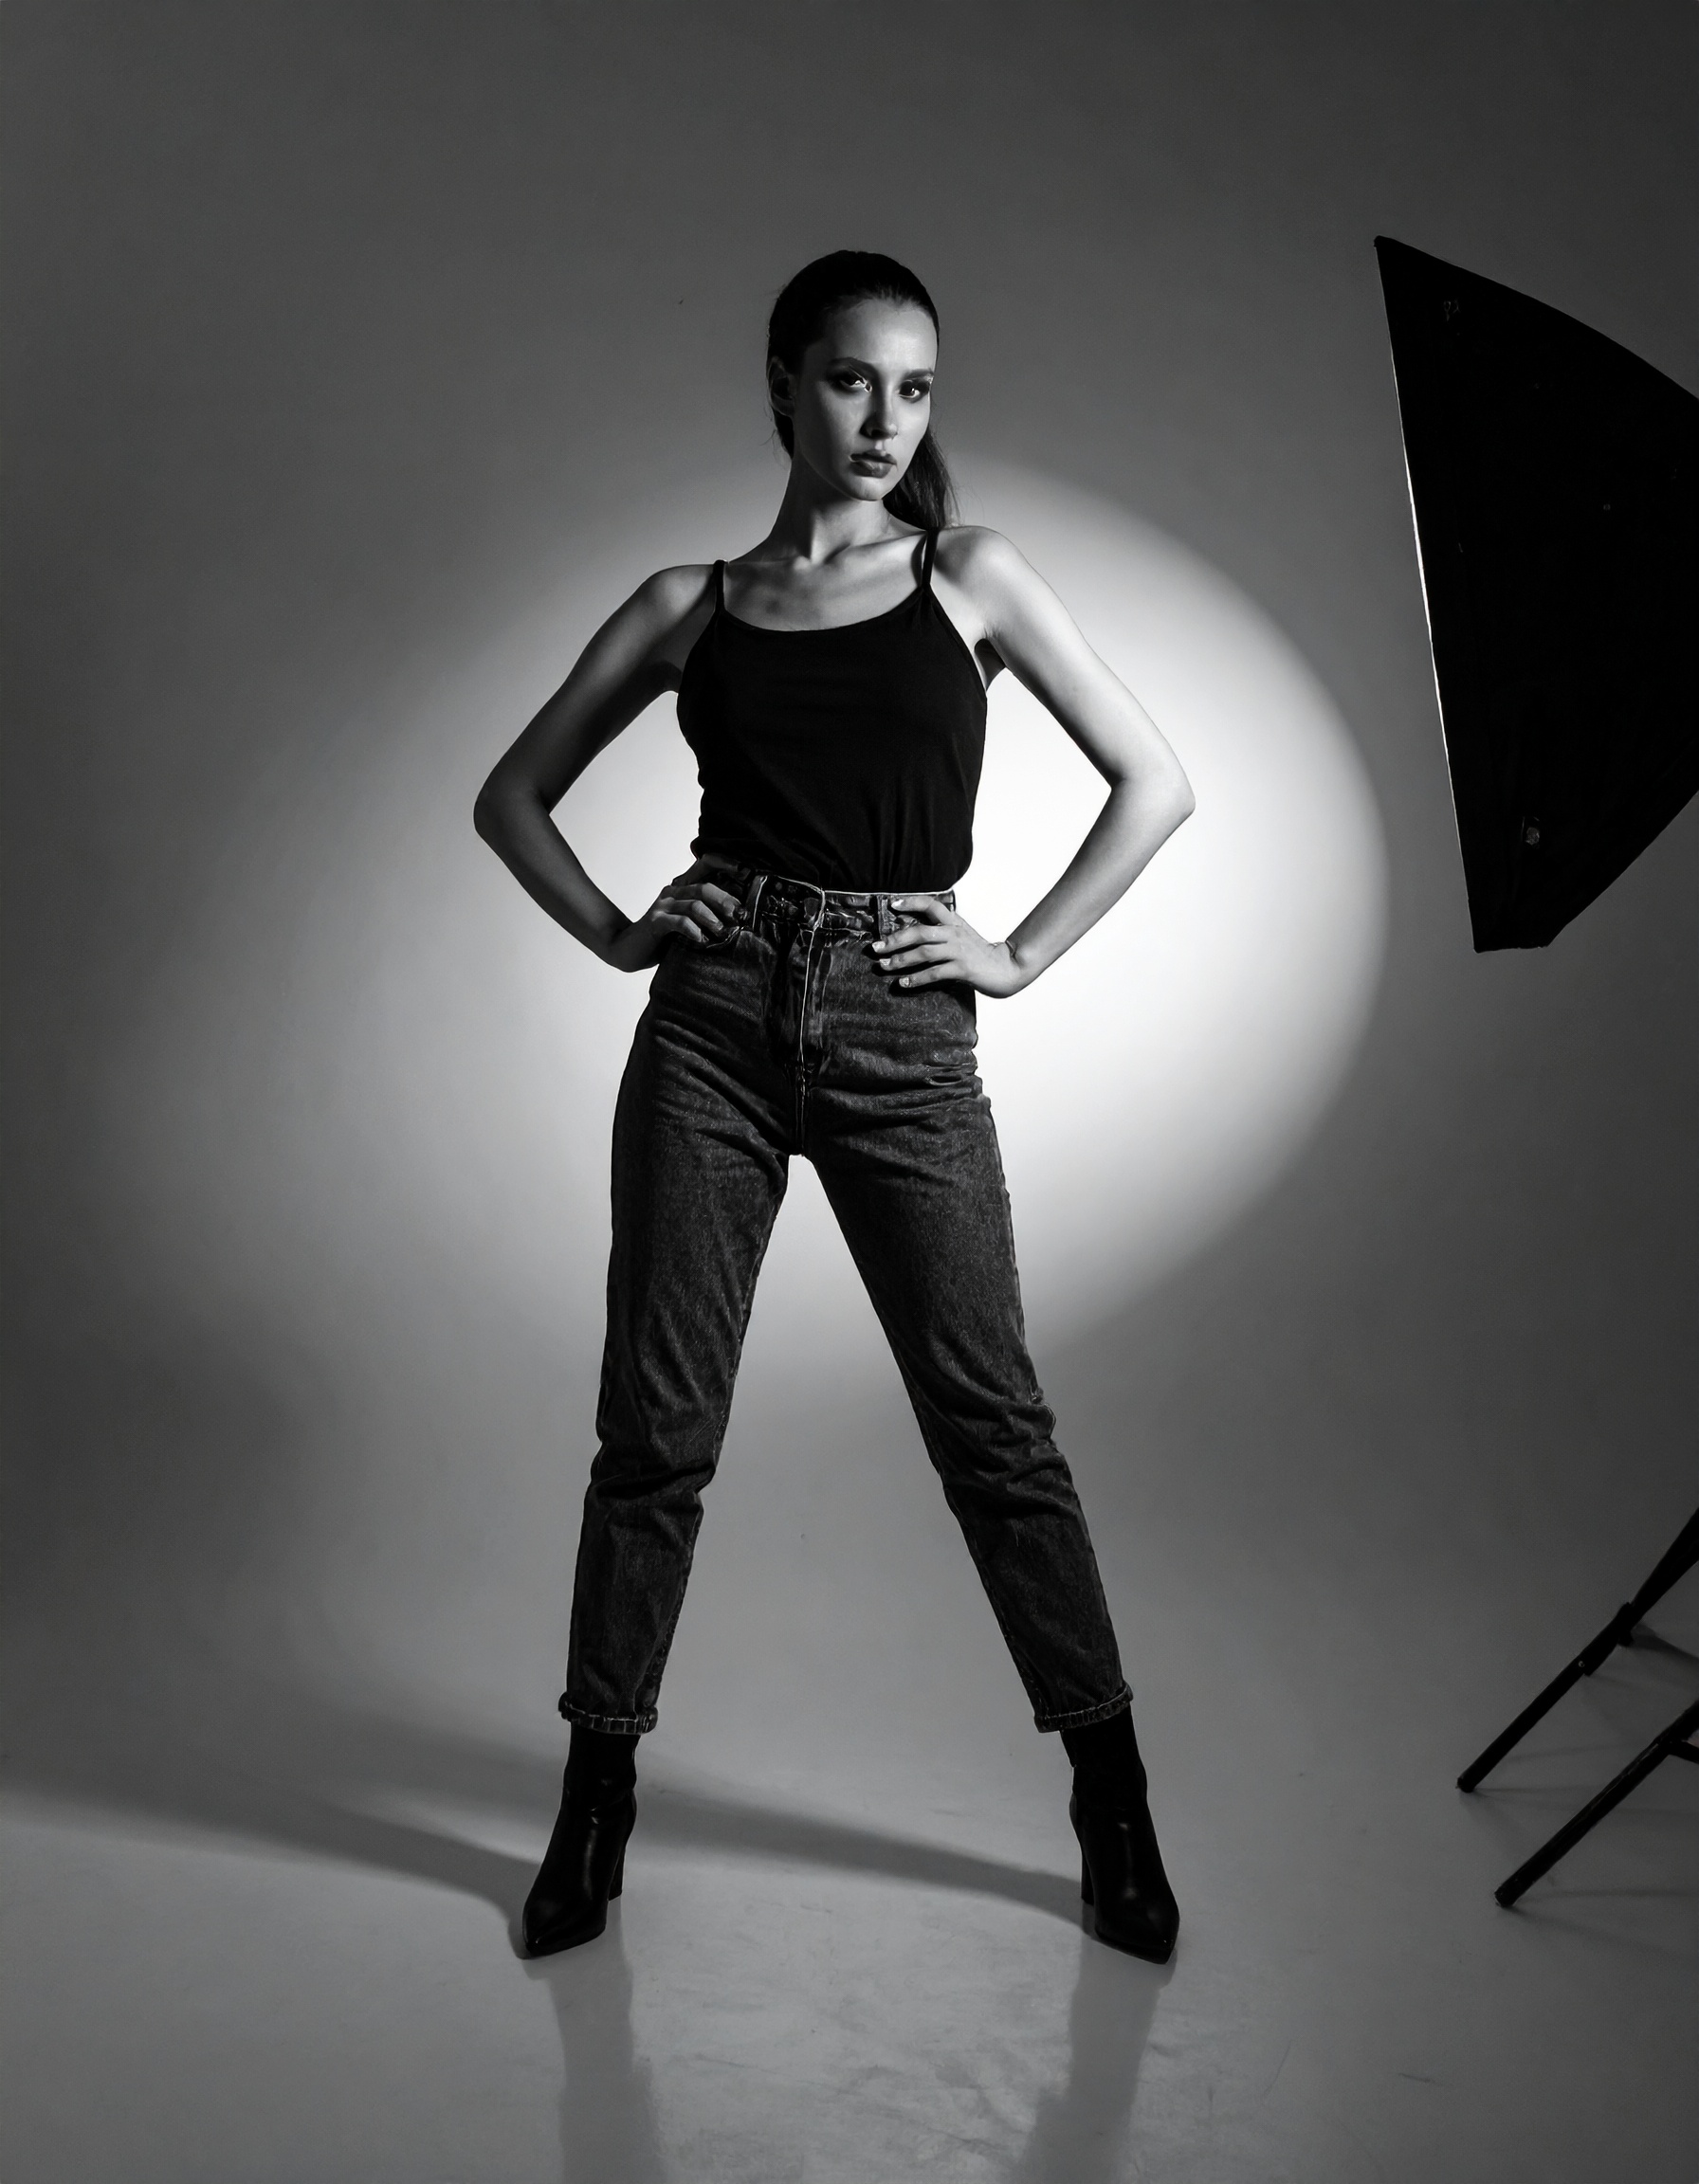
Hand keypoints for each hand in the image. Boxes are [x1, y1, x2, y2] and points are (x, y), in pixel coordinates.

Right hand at [604, 860, 741, 971]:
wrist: (629, 949)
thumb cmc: (664, 937)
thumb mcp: (688, 922)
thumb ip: (706, 914)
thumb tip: (740, 916)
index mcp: (683, 887)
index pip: (706, 863)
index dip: (726, 863)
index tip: (747, 873)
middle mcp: (673, 891)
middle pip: (704, 887)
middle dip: (726, 900)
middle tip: (740, 915)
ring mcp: (663, 905)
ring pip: (694, 903)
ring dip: (713, 918)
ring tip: (723, 931)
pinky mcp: (656, 921)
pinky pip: (679, 922)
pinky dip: (694, 930)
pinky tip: (702, 939)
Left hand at [870, 896, 1029, 998]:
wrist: (1005, 968)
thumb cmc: (978, 953)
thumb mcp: (961, 935)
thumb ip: (941, 931)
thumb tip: (911, 933)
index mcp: (954, 922)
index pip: (931, 905)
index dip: (911, 903)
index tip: (892, 904)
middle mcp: (955, 933)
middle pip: (920, 932)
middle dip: (895, 940)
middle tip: (876, 947)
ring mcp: (958, 951)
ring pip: (923, 953)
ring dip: (900, 960)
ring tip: (884, 966)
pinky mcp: (962, 969)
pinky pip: (934, 973)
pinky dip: (916, 979)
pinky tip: (903, 983)